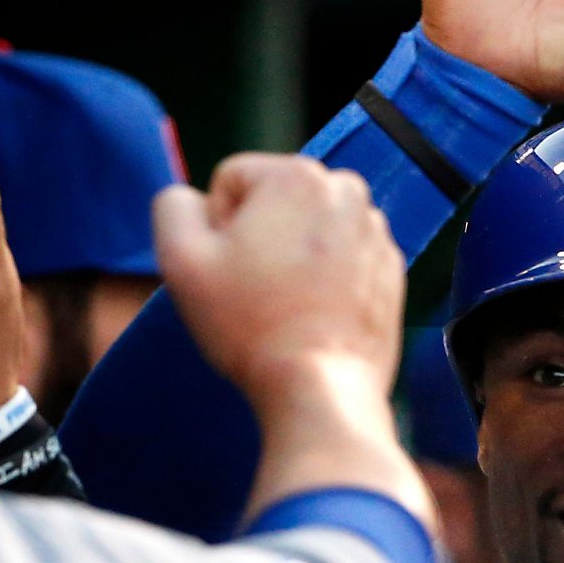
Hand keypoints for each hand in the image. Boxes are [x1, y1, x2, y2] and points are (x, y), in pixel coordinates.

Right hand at [155, 155, 403, 417]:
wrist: (320, 388)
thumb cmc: (250, 324)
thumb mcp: (182, 259)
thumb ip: (173, 206)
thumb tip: (192, 198)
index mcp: (297, 174)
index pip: (231, 181)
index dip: (216, 227)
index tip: (228, 269)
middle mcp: (346, 190)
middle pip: (274, 202)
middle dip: (259, 237)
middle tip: (255, 291)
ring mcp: (376, 231)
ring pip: (308, 230)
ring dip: (292, 258)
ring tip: (284, 306)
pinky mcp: (390, 270)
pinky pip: (341, 259)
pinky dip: (325, 281)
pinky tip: (312, 316)